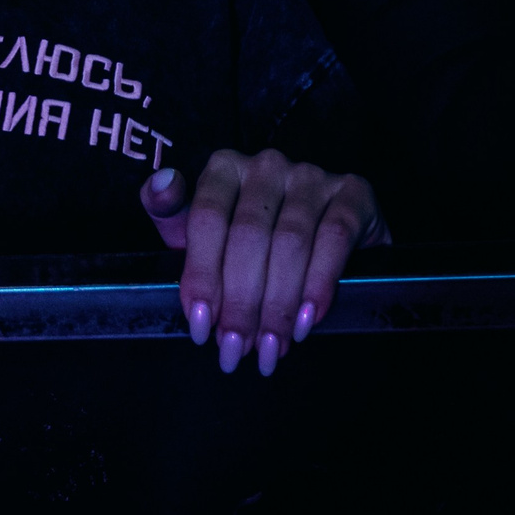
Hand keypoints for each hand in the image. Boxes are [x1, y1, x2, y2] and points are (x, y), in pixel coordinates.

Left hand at [142, 150, 387, 375]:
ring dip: (279, 304)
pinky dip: (319, 284)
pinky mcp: (353, 192)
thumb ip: (173, 216)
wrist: (332, 240)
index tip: (202, 326)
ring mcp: (312, 175)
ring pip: (290, 241)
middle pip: (247, 236)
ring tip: (271, 346)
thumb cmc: (254, 242)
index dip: (202, 277)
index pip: (206, 219)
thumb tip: (160, 187)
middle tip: (238, 349)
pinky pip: (335, 237)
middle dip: (241, 302)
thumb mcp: (208, 232)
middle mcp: (267, 165)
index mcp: (225, 168)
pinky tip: (307, 320)